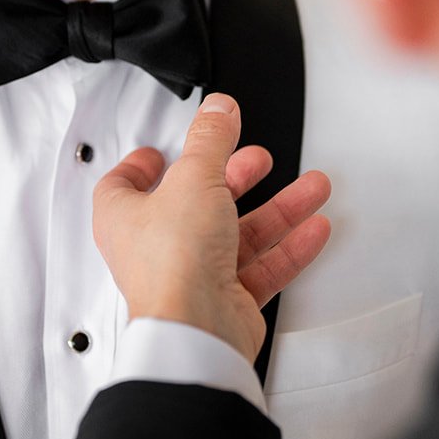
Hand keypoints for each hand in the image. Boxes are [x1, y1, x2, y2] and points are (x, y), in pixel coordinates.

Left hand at [94, 93, 330, 363]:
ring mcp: (193, 274)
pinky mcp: (226, 299)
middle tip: (257, 159)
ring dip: (278, 209)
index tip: (159, 151)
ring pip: (239, 234)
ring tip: (311, 187)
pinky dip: (289, 247)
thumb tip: (217, 108)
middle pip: (197, 203)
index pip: (125, 185)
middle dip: (233, 178)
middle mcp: (156, 248)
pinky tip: (313, 229)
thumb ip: (210, 139)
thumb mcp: (194, 178)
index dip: (142, 165)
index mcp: (126, 217)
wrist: (197, 330)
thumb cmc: (173, 263)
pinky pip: (263, 267)